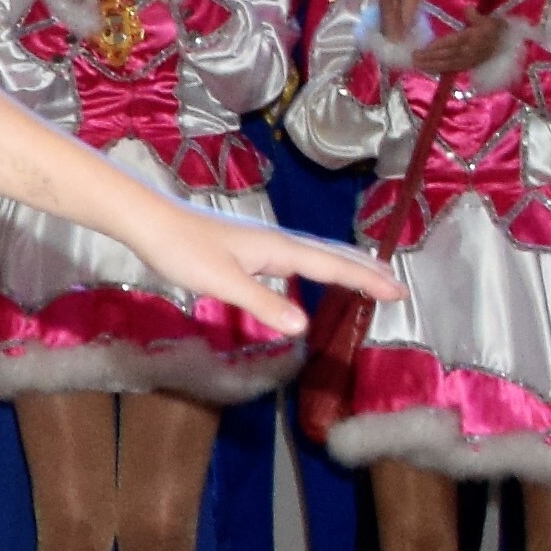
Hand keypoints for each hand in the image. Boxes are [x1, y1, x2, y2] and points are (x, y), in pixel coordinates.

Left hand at [125, 197, 392, 340]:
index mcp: (279, 249)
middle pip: (334, 254)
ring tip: (372, 276)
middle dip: (367, 270)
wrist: (151, 223)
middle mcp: (279, 241)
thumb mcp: (223, 283)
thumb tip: (303, 327)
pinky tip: (315, 270)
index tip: (399, 293)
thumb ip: (263, 302)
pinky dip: (323, 263)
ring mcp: (265, 242)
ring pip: (318, 252)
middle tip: (399, 287)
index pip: (333, 266)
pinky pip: (301, 255)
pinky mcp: (252, 246)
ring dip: (348, 264)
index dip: (367, 280)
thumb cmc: (184, 251)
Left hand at [413, 4, 515, 76]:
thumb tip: (468, 10)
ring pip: (448, 64)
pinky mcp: (469, 66)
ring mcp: (469, 60)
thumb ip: (475, 15)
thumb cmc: (495, 27)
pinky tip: (428, 69)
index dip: (438, 47)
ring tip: (417, 64)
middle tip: (414, 57)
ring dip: (431, 65)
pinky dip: (439, 70)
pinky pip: (453, 69)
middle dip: (430, 57)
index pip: (453, 43)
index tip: (423, 48)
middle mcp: (470, 51)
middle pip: (447, 55)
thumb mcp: (489, 18)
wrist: (508, 42)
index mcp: (474, 38)